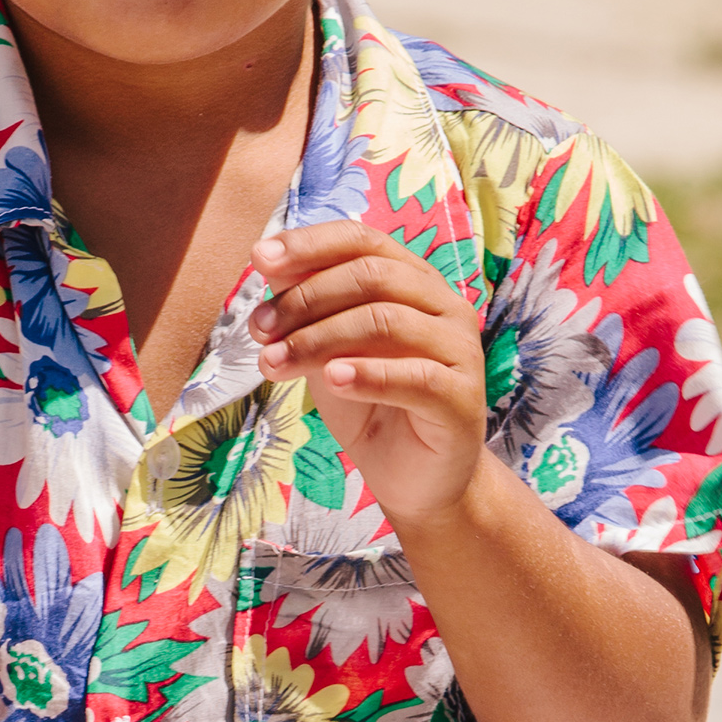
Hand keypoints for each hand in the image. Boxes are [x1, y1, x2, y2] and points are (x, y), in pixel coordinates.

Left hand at [252, 220, 487, 533]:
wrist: (414, 480)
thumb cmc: (371, 408)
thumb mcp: (327, 352)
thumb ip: (307, 310)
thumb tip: (269, 266)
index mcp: (413, 282)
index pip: (363, 241)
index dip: (310, 245)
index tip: (259, 259)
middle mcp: (444, 305)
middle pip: (371, 277)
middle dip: (305, 299)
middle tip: (261, 330)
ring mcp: (459, 350)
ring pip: (386, 322)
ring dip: (319, 338)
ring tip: (275, 363)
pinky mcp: (461, 398)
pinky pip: (416, 377)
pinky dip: (368, 374)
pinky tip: (331, 380)